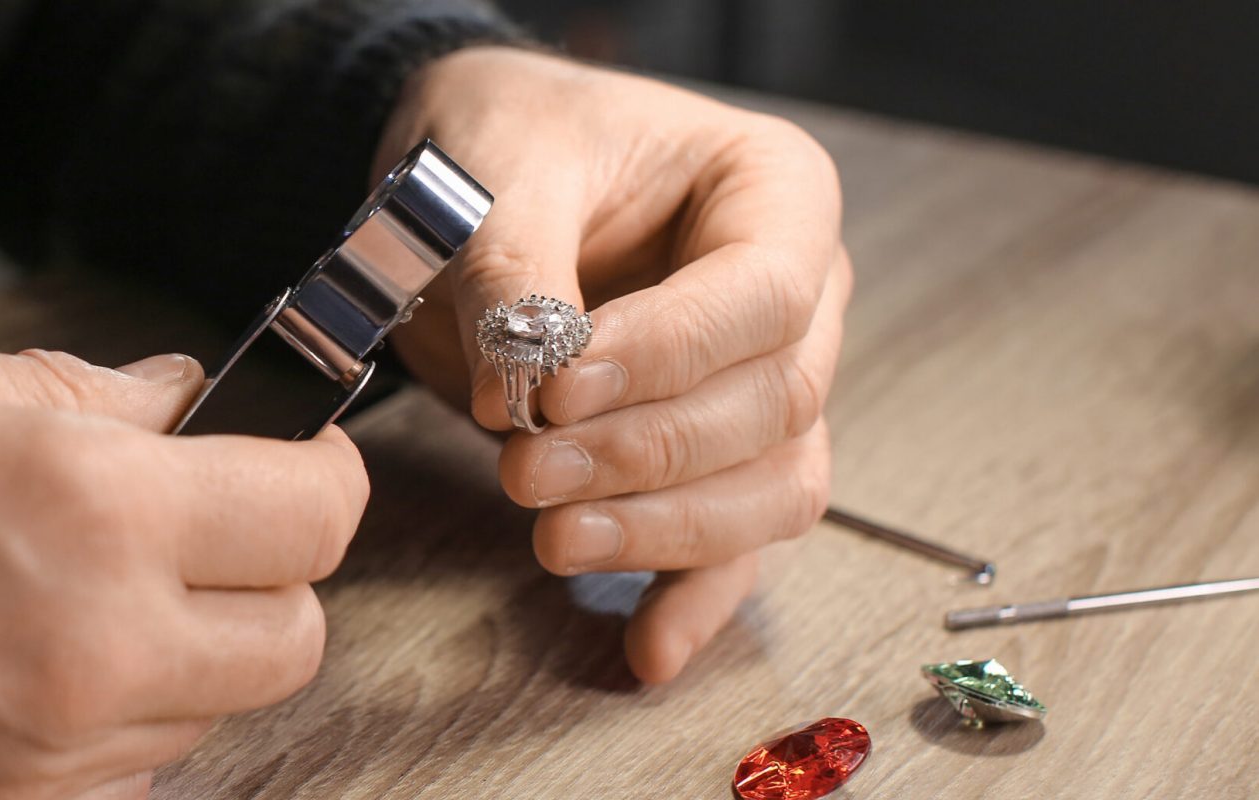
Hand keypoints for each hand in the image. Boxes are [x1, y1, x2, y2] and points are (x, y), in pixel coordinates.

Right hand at [0, 333, 368, 798]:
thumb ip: (95, 397)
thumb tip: (184, 402)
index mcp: (91, 509)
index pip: (311, 515)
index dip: (319, 474)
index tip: (297, 458)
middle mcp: (94, 647)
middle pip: (291, 640)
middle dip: (267, 575)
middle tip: (203, 525)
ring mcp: (50, 755)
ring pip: (211, 714)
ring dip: (189, 651)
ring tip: (90, 588)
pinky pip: (125, 774)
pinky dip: (114, 721)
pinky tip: (37, 662)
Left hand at [379, 48, 850, 683]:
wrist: (485, 169)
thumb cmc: (514, 138)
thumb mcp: (497, 169)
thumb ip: (511, 266)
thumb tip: (515, 382)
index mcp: (774, 194)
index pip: (762, 298)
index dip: (667, 357)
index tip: (560, 388)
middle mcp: (799, 296)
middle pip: (771, 404)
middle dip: (645, 454)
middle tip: (525, 469)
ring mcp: (767, 382)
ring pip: (768, 488)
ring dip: (664, 531)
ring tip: (552, 541)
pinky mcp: (716, 457)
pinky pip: (735, 542)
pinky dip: (693, 598)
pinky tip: (644, 648)